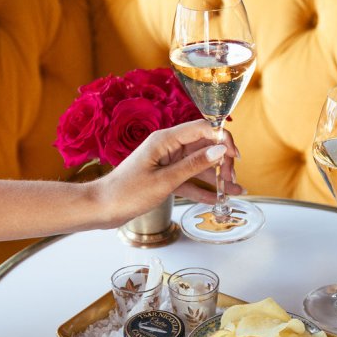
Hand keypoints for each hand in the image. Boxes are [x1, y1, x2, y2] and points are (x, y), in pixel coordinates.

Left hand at [92, 120, 243, 225]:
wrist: (101, 208)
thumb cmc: (126, 193)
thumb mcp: (165, 180)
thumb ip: (193, 165)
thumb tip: (219, 149)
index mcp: (165, 139)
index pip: (202, 128)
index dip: (223, 138)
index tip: (235, 156)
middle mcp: (167, 146)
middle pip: (204, 146)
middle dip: (222, 161)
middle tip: (233, 179)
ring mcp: (166, 162)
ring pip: (198, 165)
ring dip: (216, 177)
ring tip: (234, 190)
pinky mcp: (163, 176)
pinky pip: (188, 179)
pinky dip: (201, 188)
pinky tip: (216, 199)